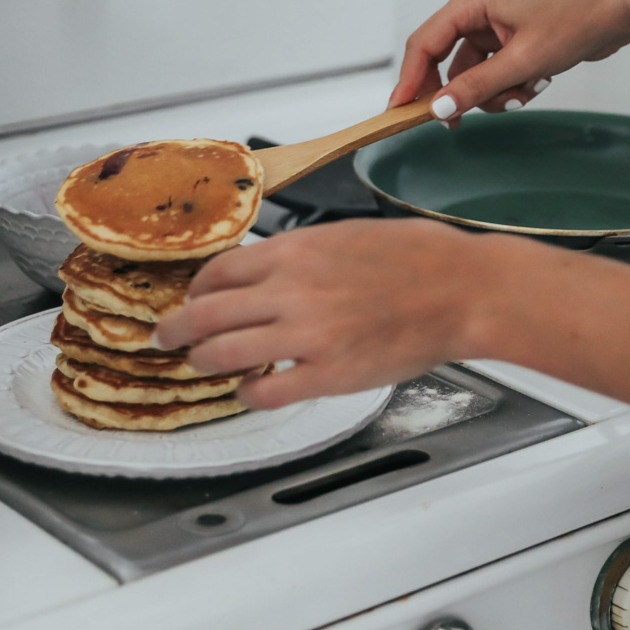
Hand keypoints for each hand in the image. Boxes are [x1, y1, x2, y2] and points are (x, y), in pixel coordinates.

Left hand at [156, 220, 483, 409]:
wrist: (461, 290)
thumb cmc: (418, 258)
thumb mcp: (346, 235)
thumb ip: (301, 254)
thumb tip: (269, 269)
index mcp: (295, 251)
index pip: (219, 270)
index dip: (197, 289)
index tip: (193, 299)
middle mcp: (291, 290)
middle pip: (205, 313)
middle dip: (177, 329)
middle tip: (168, 338)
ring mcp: (306, 334)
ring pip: (223, 353)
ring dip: (204, 361)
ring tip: (202, 365)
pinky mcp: (328, 374)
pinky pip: (265, 390)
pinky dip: (248, 394)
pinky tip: (252, 391)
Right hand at [388, 0, 629, 119]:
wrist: (618, 11)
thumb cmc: (575, 19)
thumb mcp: (522, 61)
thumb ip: (477, 86)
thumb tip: (439, 109)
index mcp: (471, 3)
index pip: (424, 44)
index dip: (409, 80)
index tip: (399, 111)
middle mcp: (478, 11)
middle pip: (446, 63)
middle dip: (462, 93)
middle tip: (458, 123)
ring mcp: (496, 27)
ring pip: (474, 75)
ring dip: (495, 94)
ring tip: (525, 92)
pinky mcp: (513, 42)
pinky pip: (496, 74)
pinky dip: (511, 88)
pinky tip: (538, 84)